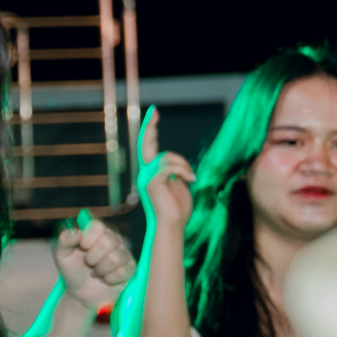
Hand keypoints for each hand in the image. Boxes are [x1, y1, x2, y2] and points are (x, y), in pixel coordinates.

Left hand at [54, 213, 134, 310]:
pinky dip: (109, 278)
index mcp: (96, 231)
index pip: (97, 225)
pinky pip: (122, 271)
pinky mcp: (131, 267)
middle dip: (92, 257)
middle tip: (88, 263)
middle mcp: (112, 238)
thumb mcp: (61, 255)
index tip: (82, 247)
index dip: (88, 237)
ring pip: (115, 257)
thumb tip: (76, 231)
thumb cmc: (73, 270)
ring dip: (100, 269)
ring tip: (96, 272)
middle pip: (108, 241)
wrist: (82, 292)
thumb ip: (65, 240)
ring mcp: (123, 252)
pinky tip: (106, 279)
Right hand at [136, 108, 194, 232]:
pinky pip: (169, 167)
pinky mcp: (152, 182)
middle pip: (147, 144)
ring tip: (191, 177)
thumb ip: (177, 173)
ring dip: (183, 164)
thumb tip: (181, 166)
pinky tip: (191, 179)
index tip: (154, 113)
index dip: (150, 130)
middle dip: (149, 126)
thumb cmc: (177, 210)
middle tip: (154, 110)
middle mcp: (145, 173)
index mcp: (151, 173)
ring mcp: (147, 177)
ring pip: (166, 156)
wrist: (171, 226)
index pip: (149, 148)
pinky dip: (183, 171)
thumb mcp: (180, 185)